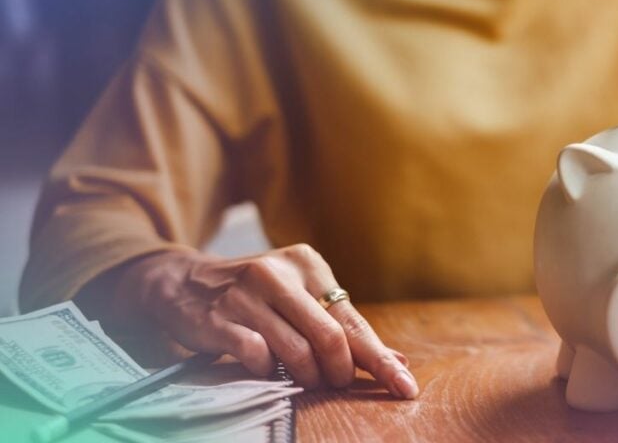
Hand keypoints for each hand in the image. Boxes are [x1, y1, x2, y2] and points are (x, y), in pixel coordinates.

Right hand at [97, 244, 418, 397]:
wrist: (181, 282)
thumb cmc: (254, 296)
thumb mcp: (299, 297)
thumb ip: (344, 327)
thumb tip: (397, 360)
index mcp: (307, 263)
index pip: (353, 319)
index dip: (381, 358)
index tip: (405, 386)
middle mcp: (279, 273)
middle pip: (332, 337)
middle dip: (342, 372)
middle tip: (337, 385)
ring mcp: (247, 295)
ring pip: (299, 352)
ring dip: (308, 377)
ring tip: (306, 380)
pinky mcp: (219, 318)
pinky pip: (259, 358)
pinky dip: (270, 373)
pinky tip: (268, 370)